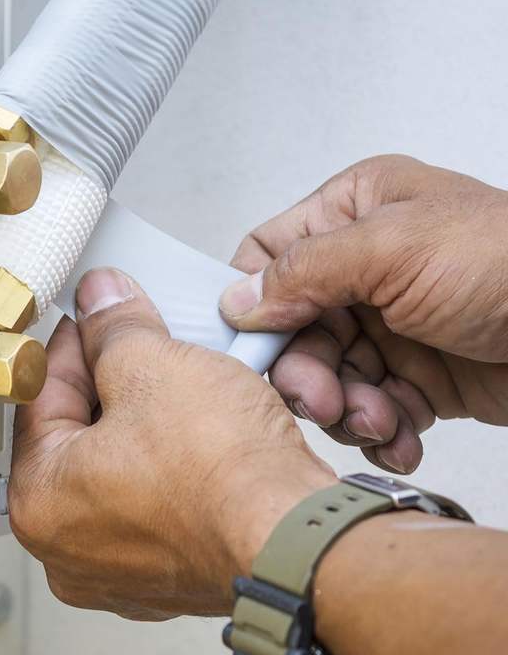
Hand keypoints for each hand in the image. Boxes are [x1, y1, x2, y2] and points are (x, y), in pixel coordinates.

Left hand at [9, 268, 334, 619]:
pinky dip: (170, 464)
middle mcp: (68, 550)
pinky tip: (198, 431)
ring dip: (142, 420)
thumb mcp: (153, 366)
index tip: (94, 318)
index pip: (38, 397)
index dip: (71, 343)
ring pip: (117, 469)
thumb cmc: (224, 477)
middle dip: (108, 381)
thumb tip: (101, 302)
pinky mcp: (169, 578)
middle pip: (75, 435)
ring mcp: (120, 572)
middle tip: (137, 342)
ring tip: (174, 381)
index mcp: (39, 502)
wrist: (302, 540)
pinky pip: (154, 501)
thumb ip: (114, 327)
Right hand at [219, 155, 507, 473]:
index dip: (250, 305)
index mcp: (353, 214)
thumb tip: (237, 301)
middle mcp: (364, 268)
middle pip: (293, 329)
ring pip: (330, 376)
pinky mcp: (419, 375)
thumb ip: (305, 270)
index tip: (254, 350)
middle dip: (305, 372)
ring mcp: (391, 324)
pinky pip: (372, 408)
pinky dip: (381, 431)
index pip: (269, 257)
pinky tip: (402, 440)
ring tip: (378, 423)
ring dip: (345, 409)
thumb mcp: (393, 248)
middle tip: (322, 401)